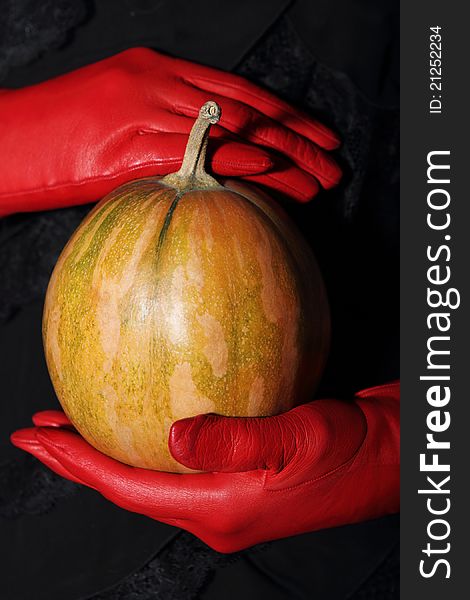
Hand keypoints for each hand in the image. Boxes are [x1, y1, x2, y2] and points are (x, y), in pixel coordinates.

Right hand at [0, 47, 340, 216]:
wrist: (8, 138)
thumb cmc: (61, 129)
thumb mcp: (120, 108)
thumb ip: (167, 120)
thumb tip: (210, 148)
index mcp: (159, 69)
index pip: (240, 91)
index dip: (285, 113)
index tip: (317, 134)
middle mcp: (160, 84)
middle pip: (249, 109)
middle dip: (298, 136)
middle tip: (333, 160)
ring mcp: (147, 113)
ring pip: (235, 131)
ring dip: (283, 158)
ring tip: (319, 180)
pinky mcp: (132, 146)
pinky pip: (199, 152)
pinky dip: (242, 161)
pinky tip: (274, 174)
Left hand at [11, 383, 398, 552]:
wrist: (389, 460)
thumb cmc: (355, 454)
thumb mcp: (300, 440)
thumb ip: (236, 442)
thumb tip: (172, 439)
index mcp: (222, 509)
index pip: (128, 487)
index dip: (76, 464)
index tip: (35, 440)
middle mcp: (216, 509)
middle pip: (128, 486)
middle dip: (79, 461)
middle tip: (39, 432)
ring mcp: (229, 494)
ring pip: (150, 475)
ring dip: (109, 452)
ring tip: (73, 428)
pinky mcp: (242, 473)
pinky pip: (179, 463)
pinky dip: (146, 444)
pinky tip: (141, 422)